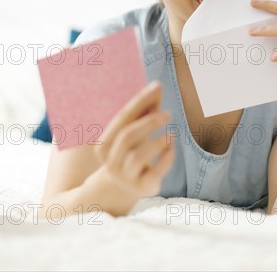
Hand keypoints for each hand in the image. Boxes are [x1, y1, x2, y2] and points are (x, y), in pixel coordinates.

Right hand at [90, 81, 174, 203]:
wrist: (125, 186)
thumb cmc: (132, 149)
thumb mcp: (136, 129)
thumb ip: (146, 109)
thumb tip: (157, 86)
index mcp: (104, 144)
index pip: (122, 118)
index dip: (140, 101)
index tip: (157, 87)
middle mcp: (111, 161)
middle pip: (127, 137)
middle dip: (148, 123)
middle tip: (168, 114)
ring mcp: (125, 177)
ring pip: (137, 157)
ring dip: (157, 142)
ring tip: (172, 134)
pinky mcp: (142, 188)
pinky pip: (154, 173)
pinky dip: (165, 158)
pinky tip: (171, 148)